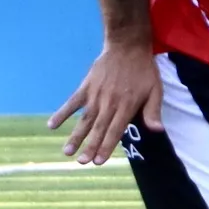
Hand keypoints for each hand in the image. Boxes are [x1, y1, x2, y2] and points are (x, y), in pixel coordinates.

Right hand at [48, 42, 161, 164]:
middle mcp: (109, 103)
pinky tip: (52, 125)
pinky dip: (62, 113)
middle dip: (89, 146)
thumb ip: (153, 111)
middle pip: (98, 129)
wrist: (127, 46)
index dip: (106, 147)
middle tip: (81, 162)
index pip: (115, 131)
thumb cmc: (144, 71)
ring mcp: (95, 95)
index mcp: (126, 106)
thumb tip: (157, 130)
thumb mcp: (155, 90)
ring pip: (84, 119)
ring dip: (75, 136)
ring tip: (67, 152)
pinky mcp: (86, 87)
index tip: (98, 161)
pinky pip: (72, 102)